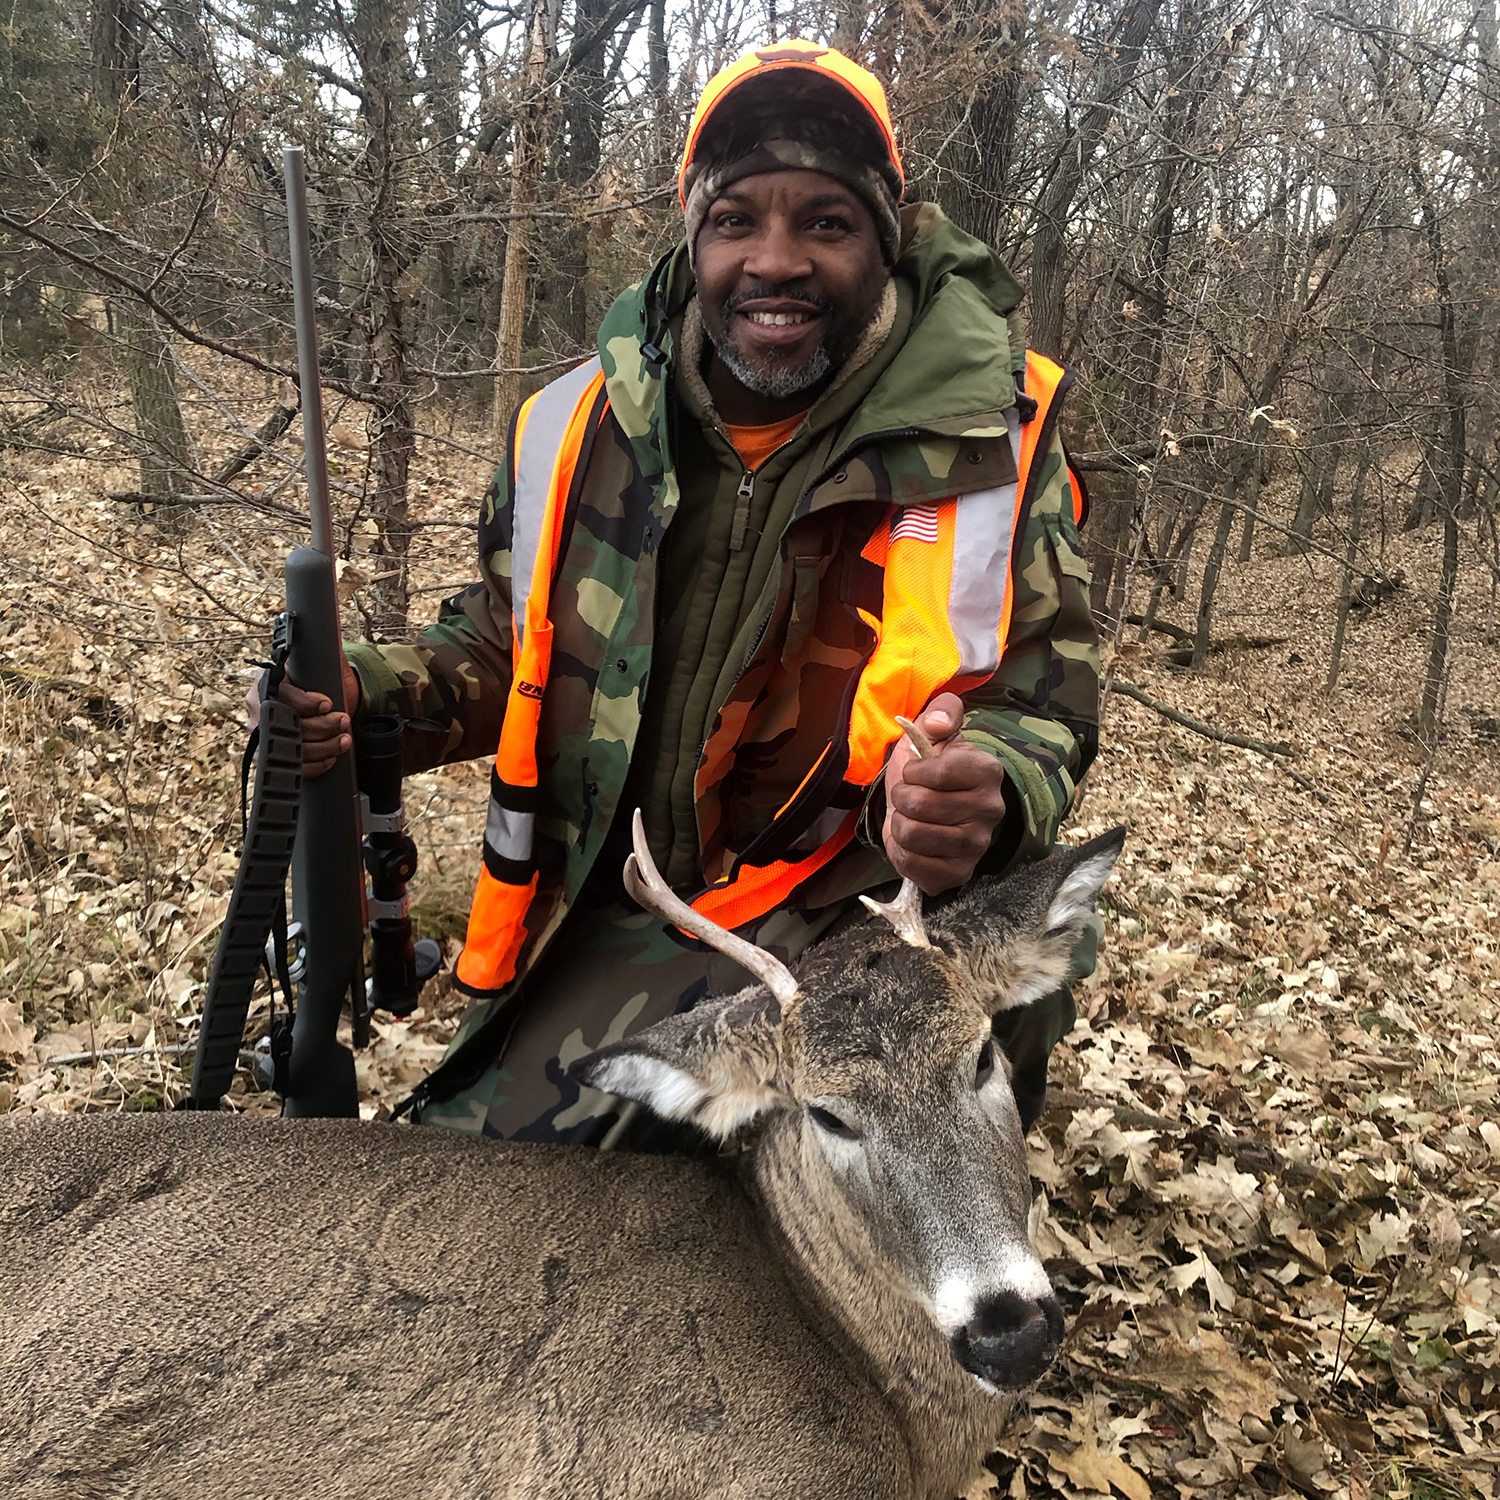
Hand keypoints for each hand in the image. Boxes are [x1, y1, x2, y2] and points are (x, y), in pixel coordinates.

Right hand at [243, 651, 359, 778]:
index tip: (327, 703)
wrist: (321, 703)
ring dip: (323, 746)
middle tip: (344, 721)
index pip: (280, 694)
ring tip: (344, 739)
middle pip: (287, 724)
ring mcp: (261, 733)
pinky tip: (331, 757)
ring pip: (290, 748)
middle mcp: (258, 708)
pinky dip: (314, 765)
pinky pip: (290, 766)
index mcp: (265, 681)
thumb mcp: (323, 662)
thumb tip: (327, 630)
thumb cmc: (320, 681)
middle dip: (321, 726)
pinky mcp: (270, 755)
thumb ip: (323, 648)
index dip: (305, 702)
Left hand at [882, 692, 1007, 895]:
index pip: (936, 772)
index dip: (913, 771)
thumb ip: (941, 712)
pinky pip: (912, 865)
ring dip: (899, 824)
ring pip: (911, 835)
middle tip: (911, 797)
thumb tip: (937, 724)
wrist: (928, 810)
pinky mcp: (959, 874)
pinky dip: (901, 853)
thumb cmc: (928, 770)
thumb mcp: (932, 731)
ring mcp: (977, 846)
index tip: (916, 772)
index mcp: (987, 771)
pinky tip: (914, 843)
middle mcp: (991, 810)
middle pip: (918, 805)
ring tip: (911, 818)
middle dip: (901, 798)